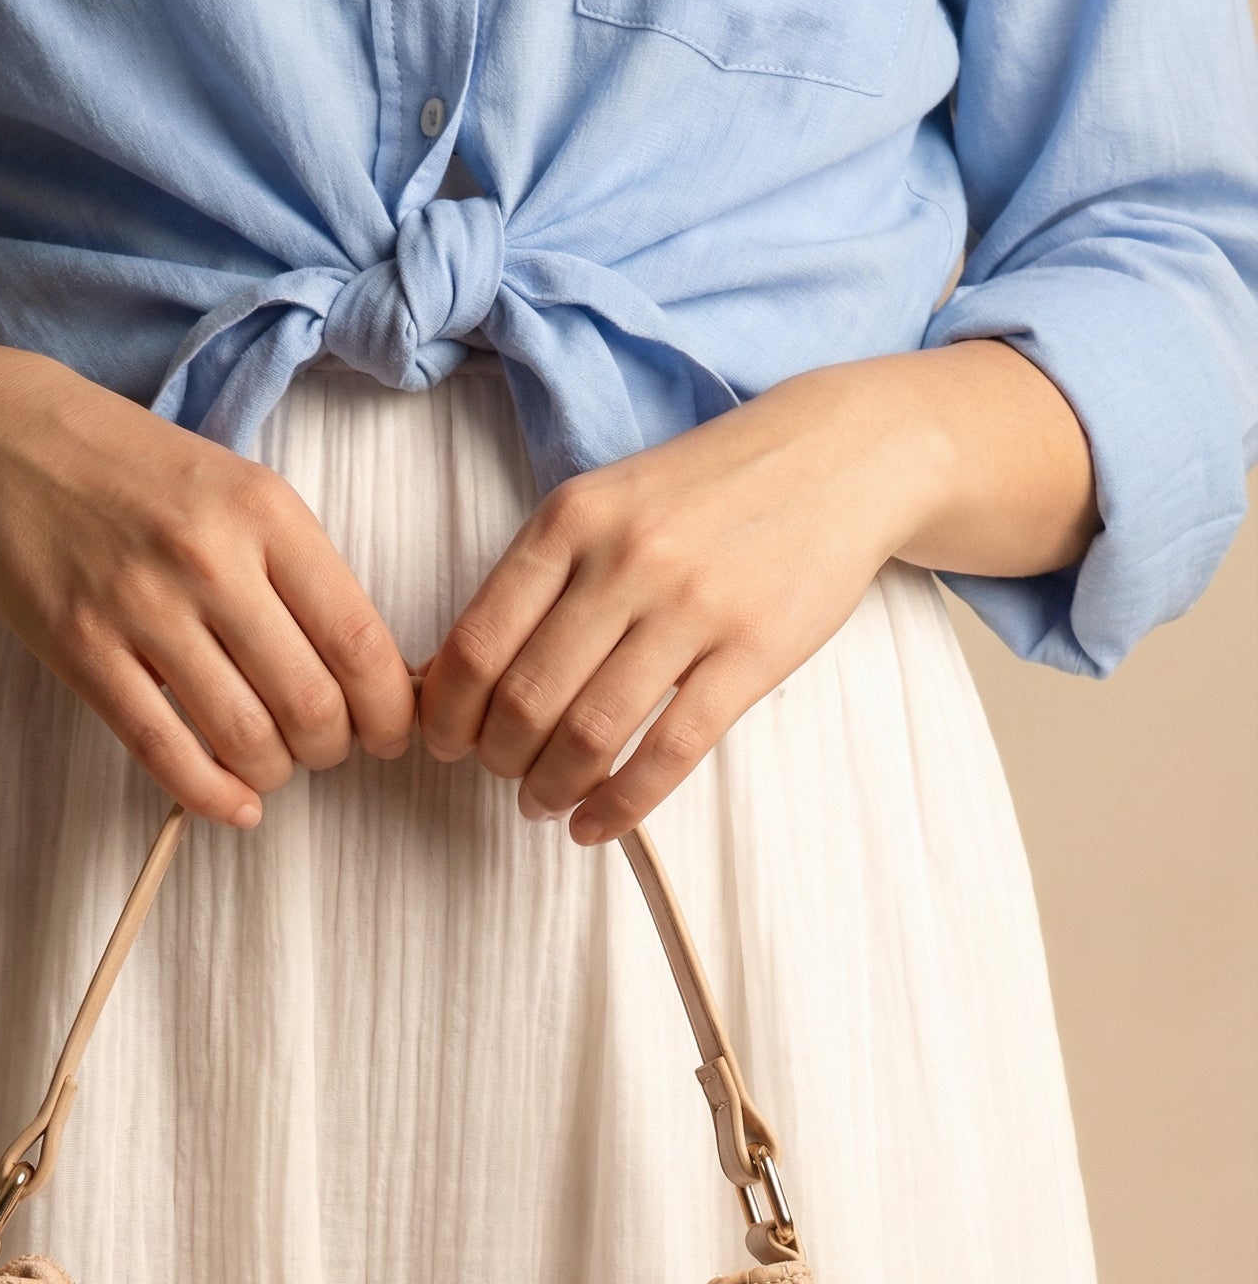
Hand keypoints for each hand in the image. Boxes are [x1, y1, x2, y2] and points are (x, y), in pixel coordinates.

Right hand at [0, 350, 415, 824]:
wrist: (7, 440)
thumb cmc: (141, 473)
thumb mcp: (241, 490)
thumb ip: (301, 573)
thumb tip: (373, 674)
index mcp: (266, 513)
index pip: (359, 642)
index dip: (389, 711)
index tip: (390, 733)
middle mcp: (209, 559)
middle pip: (310, 703)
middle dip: (334, 749)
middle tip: (326, 748)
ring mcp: (140, 606)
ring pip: (244, 737)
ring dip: (275, 772)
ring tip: (272, 762)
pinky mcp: (82, 649)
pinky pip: (164, 751)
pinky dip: (212, 797)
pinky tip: (236, 804)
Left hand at [416, 344, 1095, 841]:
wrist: (838, 458)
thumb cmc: (705, 492)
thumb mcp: (608, 501)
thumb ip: (540, 576)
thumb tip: (458, 674)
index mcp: (571, 519)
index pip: (476, 643)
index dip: (448, 713)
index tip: (446, 742)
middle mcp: (624, 560)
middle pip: (525, 699)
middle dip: (498, 758)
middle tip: (501, 776)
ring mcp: (692, 608)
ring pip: (590, 733)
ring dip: (551, 789)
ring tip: (545, 803)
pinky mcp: (751, 654)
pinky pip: (668, 753)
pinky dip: (620, 805)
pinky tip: (597, 825)